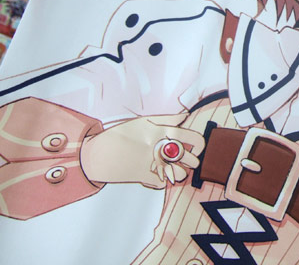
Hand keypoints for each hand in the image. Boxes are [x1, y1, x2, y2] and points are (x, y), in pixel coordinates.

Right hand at [80, 114, 204, 188]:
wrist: (97, 154)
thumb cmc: (120, 135)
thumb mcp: (143, 121)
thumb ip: (167, 119)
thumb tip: (185, 116)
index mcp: (160, 131)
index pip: (192, 137)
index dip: (200, 142)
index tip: (198, 146)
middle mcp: (159, 148)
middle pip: (190, 158)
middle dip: (193, 160)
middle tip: (188, 159)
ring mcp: (152, 164)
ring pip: (181, 174)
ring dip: (181, 172)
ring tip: (175, 168)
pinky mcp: (145, 178)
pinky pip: (165, 183)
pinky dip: (163, 180)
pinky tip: (157, 173)